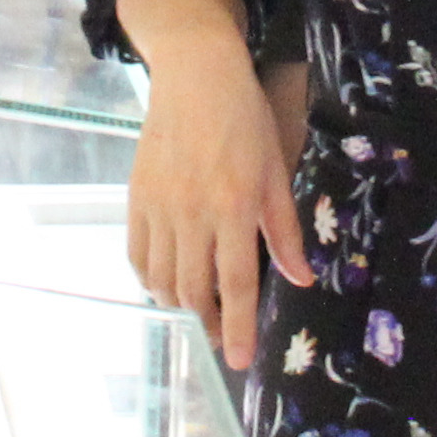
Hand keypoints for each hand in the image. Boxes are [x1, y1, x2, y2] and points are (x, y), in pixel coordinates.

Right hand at [128, 44, 310, 367]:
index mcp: (234, 206)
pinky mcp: (136, 198)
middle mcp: (192, 212)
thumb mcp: (275, 172)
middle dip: (208, 321)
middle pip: (193, 290)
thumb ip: (284, 231)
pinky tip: (167, 279)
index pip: (234, 284)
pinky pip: (136, 255)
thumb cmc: (245, 120)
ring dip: (179, 302)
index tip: (238, 360)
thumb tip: (300, 279)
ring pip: (161, 279)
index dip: (237, 327)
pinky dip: (150, 278)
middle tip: (222, 331)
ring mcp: (159, 207)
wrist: (195, 76)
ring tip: (198, 305)